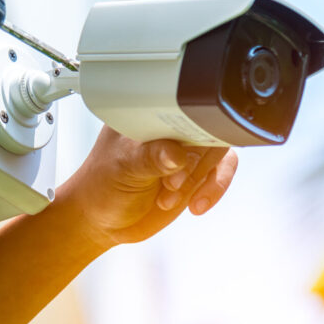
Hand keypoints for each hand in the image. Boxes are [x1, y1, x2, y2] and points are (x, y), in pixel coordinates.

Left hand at [60, 126, 238, 248]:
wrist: (104, 219)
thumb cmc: (103, 186)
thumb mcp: (122, 168)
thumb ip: (149, 159)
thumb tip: (176, 153)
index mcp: (149, 113)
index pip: (183, 105)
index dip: (188, 128)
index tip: (179, 155)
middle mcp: (171, 129)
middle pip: (209, 129)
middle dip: (195, 162)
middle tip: (171, 183)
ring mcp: (186, 151)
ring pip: (219, 153)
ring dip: (200, 180)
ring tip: (170, 198)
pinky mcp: (196, 174)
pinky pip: (220, 174)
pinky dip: (213, 190)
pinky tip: (194, 205)